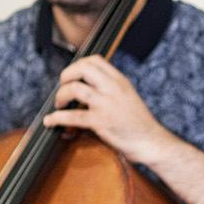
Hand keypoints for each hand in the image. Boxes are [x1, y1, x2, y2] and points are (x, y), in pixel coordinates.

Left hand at [44, 57, 173, 164]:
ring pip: (74, 88)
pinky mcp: (101, 122)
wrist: (152, 142)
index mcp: (120, 81)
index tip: (72, 75)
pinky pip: (72, 116)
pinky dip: (56, 118)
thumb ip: (112, 89)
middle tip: (62, 86)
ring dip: (60, 96)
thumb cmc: (140, 124)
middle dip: (66, 75)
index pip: (95, 60)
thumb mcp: (129, 97)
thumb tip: (89, 87)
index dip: (78, 65)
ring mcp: (106, 104)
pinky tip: (50, 121)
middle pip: (83, 68)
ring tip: (59, 104)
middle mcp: (113, 89)